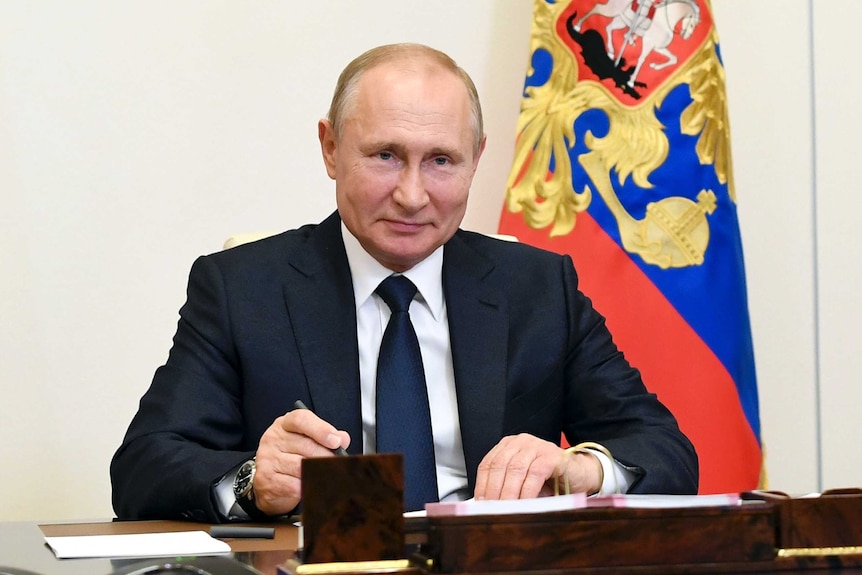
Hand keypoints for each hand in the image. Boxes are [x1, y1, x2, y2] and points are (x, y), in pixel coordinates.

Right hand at [251, 408, 349, 515]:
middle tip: (338, 464)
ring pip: (301, 467)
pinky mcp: (266, 479)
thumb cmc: (292, 456)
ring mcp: (267, 458)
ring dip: (318, 473)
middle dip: (326, 456)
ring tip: (328, 475)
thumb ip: (325, 437)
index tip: (336, 442)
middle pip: (306, 446)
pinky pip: (294, 485)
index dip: (321, 430)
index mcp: (284, 424)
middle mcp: (273, 438)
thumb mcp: (307, 440)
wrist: (269, 481)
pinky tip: (311, 486)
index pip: (301, 420)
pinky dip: (307, 487)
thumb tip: (343, 439)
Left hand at [474, 434, 601, 499]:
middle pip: (499, 466)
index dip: (482, 485)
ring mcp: (537, 446)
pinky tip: (525, 504)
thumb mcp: (522, 482)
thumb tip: (487, 506)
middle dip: (494, 491)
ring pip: (515, 469)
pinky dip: (528, 491)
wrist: (579, 474)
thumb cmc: (548, 480)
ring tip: (506, 510)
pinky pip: (535, 473)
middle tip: (492, 510)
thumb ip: (506, 487)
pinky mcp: (552, 455)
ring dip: (509, 493)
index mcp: (509, 446)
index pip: (488, 464)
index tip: (479, 504)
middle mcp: (521, 442)